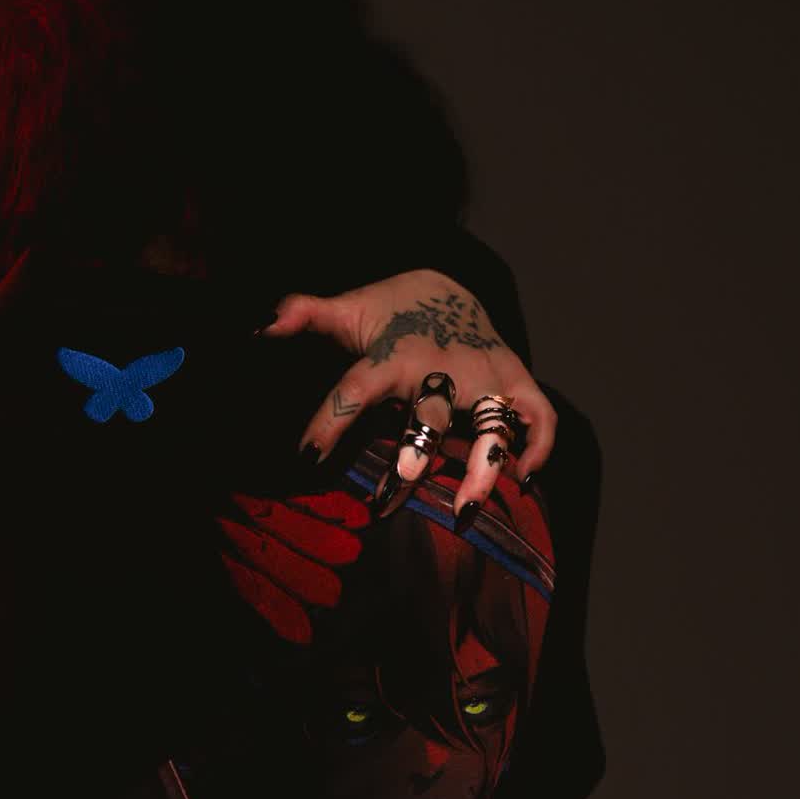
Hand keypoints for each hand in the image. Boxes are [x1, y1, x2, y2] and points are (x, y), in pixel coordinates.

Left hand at [261, 269, 555, 514]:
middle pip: (430, 415)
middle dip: (416, 453)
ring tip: (467, 510)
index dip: (330, 419)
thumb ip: (306, 315)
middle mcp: (440, 369)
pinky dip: (540, 444)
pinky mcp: (515, 381)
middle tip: (396, 494)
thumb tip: (260, 323)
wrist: (449, 289)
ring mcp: (482, 376)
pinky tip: (525, 478)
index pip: (355, 387)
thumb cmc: (390, 315)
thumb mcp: (348, 311)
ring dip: (483, 467)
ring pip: (490, 425)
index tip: (306, 456)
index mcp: (392, 357)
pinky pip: (539, 416)